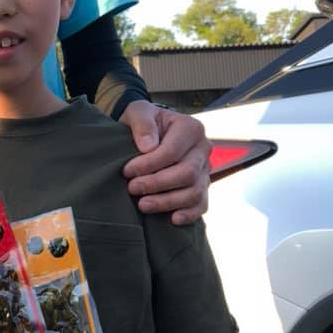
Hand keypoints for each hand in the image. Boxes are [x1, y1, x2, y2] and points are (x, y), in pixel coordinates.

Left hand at [119, 102, 210, 224]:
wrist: (147, 132)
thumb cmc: (143, 122)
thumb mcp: (139, 113)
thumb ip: (143, 124)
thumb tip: (148, 146)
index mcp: (191, 128)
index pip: (172, 152)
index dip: (149, 164)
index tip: (127, 171)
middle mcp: (203, 149)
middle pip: (186, 174)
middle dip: (157, 184)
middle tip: (132, 189)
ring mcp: (204, 169)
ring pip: (194, 192)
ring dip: (168, 202)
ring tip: (143, 205)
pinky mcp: (201, 186)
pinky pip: (201, 204)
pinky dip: (189, 214)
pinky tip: (173, 219)